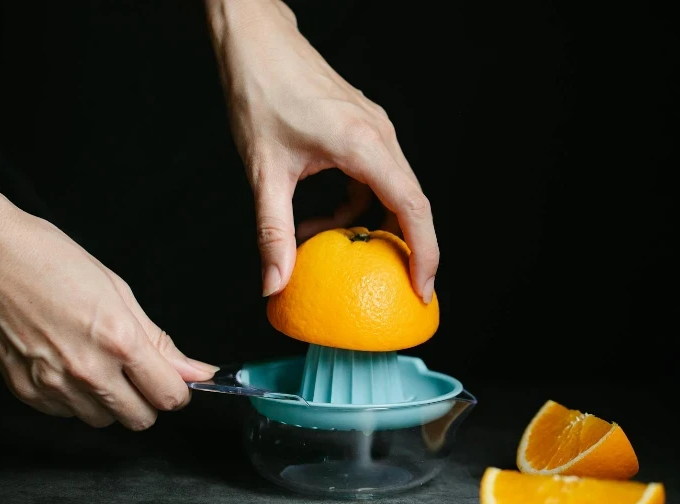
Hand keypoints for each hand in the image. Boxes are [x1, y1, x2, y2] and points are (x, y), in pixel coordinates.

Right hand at [0, 179, 216, 429]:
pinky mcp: (27, 391)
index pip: (169, 396)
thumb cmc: (52, 262)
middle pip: (140, 419)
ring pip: (103, 421)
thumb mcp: (120, 292)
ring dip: (111, 402)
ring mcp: (54, 384)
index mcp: (118, 340)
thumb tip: (194, 370)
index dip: (178, 389)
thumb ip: (158, 340)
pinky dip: (76, 399)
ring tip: (100, 365)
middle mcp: (87, 369)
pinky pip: (67, 414)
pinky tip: (71, 367)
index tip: (175, 380)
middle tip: (140, 374)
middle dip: (148, 400)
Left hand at [204, 0, 438, 301]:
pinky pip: (374, 177)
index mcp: (363, 144)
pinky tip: (320, 215)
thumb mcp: (263, 171)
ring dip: (367, 222)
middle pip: (411, 202)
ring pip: (392, 189)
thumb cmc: (259, 91)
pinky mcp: (363, 127)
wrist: (255, 40)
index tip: (421, 287)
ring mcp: (374, 129)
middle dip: (405, 246)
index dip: (424, 252)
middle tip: (393, 285)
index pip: (412, 206)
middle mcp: (379, 135)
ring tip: (329, 243)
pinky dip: (355, 203)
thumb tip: (274, 282)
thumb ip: (273, 231)